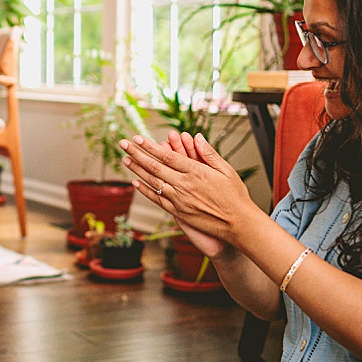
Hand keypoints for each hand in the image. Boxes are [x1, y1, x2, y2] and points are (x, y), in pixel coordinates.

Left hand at [120, 131, 262, 249]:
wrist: (238, 224)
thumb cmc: (235, 197)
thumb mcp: (227, 170)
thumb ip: (209, 154)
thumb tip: (197, 137)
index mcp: (196, 172)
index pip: (167, 155)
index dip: (150, 146)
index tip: (138, 138)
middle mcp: (184, 185)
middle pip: (154, 166)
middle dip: (137, 154)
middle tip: (123, 144)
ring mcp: (179, 199)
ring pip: (153, 181)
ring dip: (137, 169)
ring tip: (125, 159)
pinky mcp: (178, 212)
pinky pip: (157, 199)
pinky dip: (145, 190)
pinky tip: (135, 182)